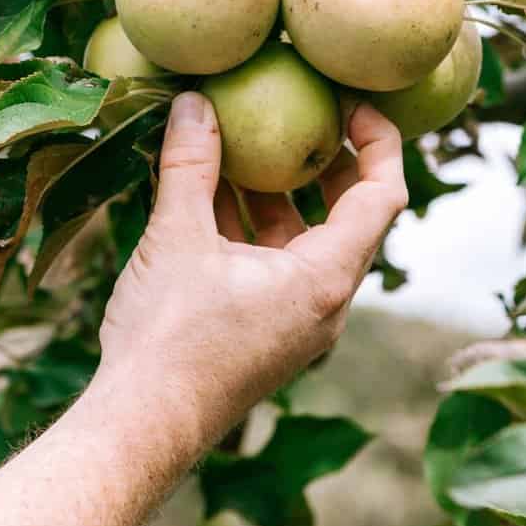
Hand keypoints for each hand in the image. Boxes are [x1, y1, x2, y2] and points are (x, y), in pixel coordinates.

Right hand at [94, 91, 408, 452]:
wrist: (143, 425)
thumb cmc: (169, 338)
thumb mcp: (178, 237)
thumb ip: (191, 164)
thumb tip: (196, 101)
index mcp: (326, 278)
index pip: (382, 195)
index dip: (378, 141)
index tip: (351, 103)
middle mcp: (324, 303)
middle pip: (347, 216)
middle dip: (321, 162)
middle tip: (299, 114)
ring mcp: (295, 322)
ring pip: (302, 242)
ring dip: (275, 194)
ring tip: (238, 145)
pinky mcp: (263, 334)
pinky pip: (272, 266)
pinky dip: (250, 228)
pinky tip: (205, 196)